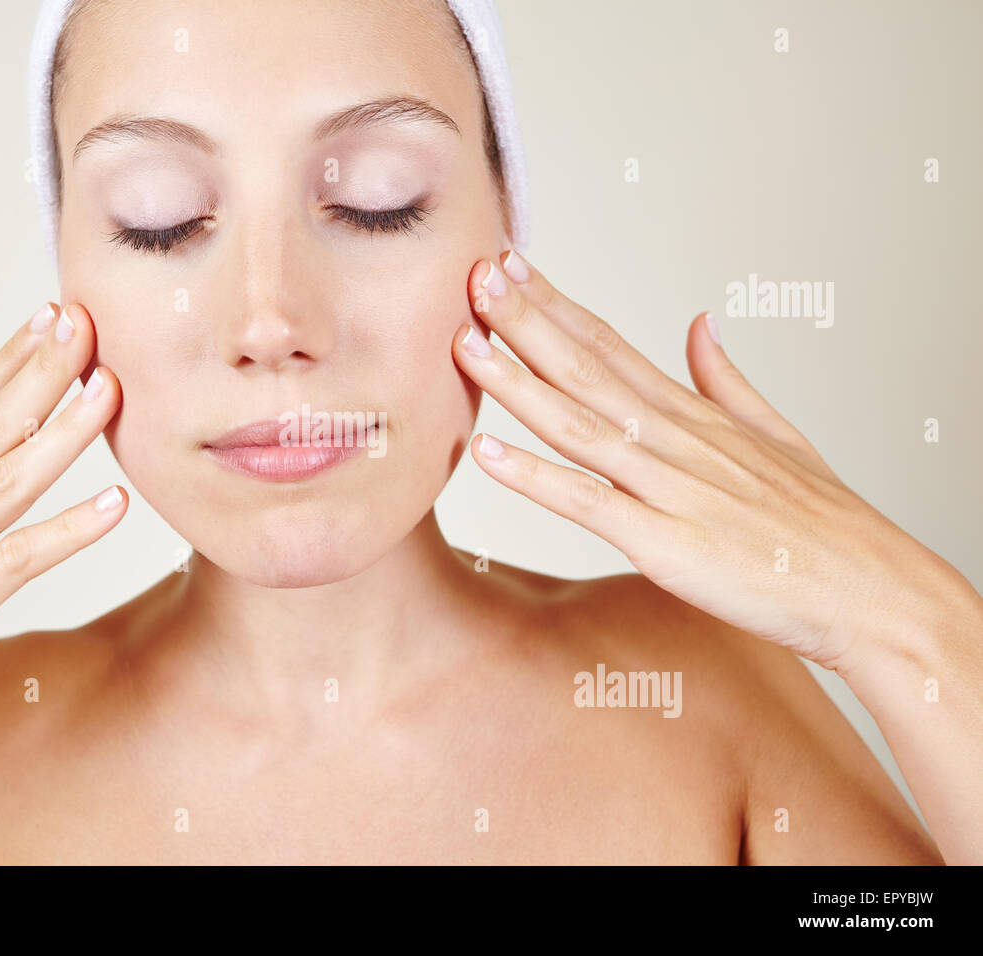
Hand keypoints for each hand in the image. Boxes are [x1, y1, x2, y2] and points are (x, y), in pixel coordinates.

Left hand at [451, 250, 976, 671]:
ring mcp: (667, 487)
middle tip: (472, 276)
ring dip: (515, 381)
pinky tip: (487, 452)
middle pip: (585, 367)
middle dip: (524, 321)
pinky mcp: (663, 541)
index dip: (554, 305)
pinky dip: (533, 478)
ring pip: (577, 422)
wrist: (868, 590)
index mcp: (693, 413)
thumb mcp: (777, 432)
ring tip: (464, 343)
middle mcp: (674, 438)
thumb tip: (699, 322)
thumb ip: (727, 378)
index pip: (610, 343)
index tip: (509, 268)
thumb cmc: (823, 521)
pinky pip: (585, 503)